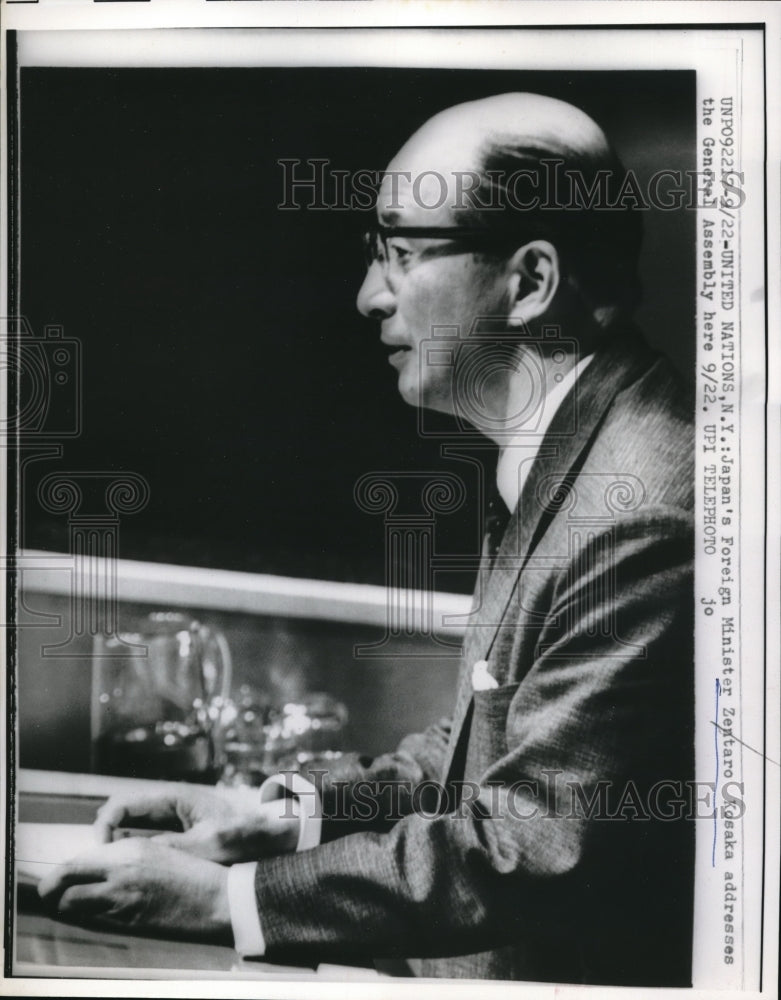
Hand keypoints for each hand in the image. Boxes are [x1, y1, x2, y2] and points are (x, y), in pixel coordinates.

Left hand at [38, 838, 230, 941]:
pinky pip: (94, 919)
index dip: (58, 873)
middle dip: (49, 891)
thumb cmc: (191, 873)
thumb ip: (124, 856)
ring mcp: (122, 897)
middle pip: (64, 881)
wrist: (216, 898)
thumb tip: (95, 865)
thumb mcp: (156, 851)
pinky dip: (85, 917)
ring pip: (72, 903)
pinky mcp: (129, 920)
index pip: (77, 860)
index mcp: (128, 848)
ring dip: (64, 906)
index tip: (55, 879)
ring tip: (65, 907)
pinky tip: (90, 915)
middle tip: (47, 896)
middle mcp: (120, 870)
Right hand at [94, 784, 299, 863]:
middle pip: (123, 814)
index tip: (100, 852)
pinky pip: (149, 840)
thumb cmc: (244, 834)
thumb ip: (170, 848)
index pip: (123, 803)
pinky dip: (136, 852)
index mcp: (174, 797)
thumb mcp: (207, 844)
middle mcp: (170, 805)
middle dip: (107, 837)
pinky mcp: (181, 834)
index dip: (104, 825)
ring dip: (120, 846)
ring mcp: (174, 818)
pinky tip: (135, 873)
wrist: (273, 836)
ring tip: (112, 872)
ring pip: (134, 828)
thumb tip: (135, 856)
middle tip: (101, 866)